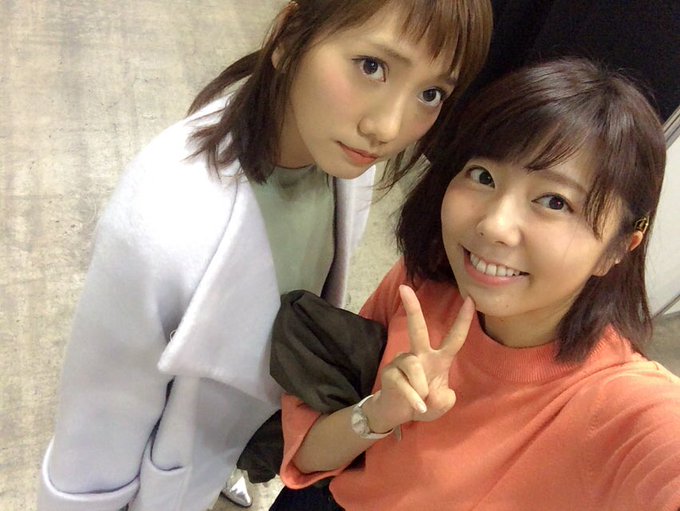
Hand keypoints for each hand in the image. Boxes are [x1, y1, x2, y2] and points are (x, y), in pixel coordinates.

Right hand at [365, 285, 474, 431]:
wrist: (397, 414)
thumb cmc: (423, 403)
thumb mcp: (441, 405)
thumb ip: (445, 399)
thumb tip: (437, 391)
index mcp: (439, 359)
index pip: (454, 338)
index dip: (463, 320)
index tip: (470, 299)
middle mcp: (420, 355)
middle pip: (418, 329)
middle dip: (412, 308)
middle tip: (403, 287)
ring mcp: (403, 362)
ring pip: (413, 366)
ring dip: (421, 389)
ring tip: (422, 402)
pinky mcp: (390, 372)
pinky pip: (404, 384)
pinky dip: (413, 399)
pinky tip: (417, 407)